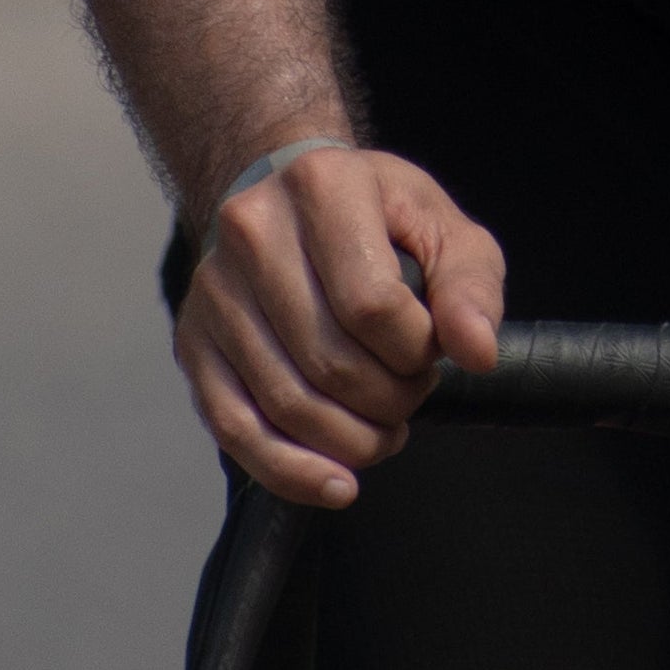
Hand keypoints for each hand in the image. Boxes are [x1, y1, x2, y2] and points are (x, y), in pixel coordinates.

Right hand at [173, 145, 505, 507]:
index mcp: (322, 185)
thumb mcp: (443, 228)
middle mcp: (252, 230)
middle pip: (330, 361)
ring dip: (351, 442)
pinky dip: (289, 471)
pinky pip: (235, 428)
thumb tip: (478, 353)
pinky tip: (334, 484)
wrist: (287, 198)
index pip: (373, 305)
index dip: (416, 351)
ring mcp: (214, 290)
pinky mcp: (192, 341)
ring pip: (285, 403)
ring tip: (382, 431)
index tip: (431, 351)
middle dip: (389, 402)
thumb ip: (470, 288)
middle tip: (411, 394)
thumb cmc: (375, 216)